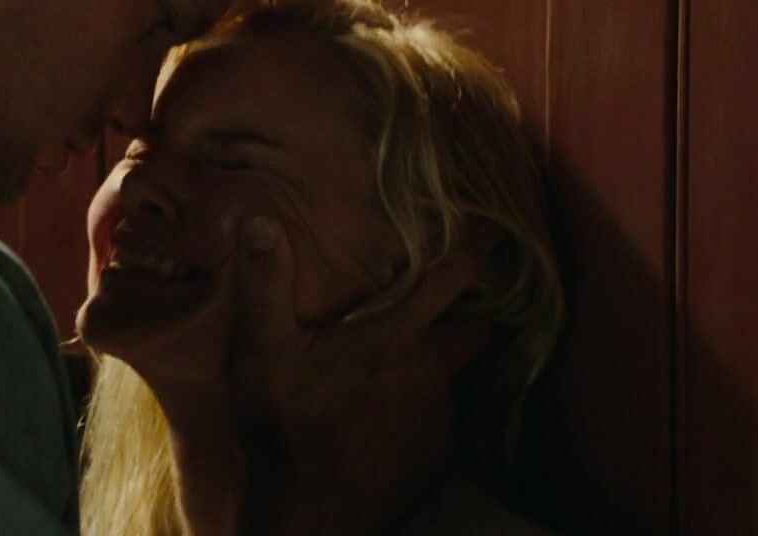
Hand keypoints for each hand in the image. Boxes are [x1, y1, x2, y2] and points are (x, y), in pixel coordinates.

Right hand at [229, 216, 491, 530]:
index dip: (477, 252)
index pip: (450, 280)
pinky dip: (420, 421)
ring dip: (432, 377)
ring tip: (392, 383)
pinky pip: (439, 428)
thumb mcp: (260, 351)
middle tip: (438, 321)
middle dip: (467, 322)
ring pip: (451, 383)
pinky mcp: (436, 461)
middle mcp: (428, 373)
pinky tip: (385, 428)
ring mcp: (437, 421)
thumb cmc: (282, 427)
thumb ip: (264, 284)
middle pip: (475, 334)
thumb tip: (258, 222)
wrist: (305, 514)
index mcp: (393, 337)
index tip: (499, 235)